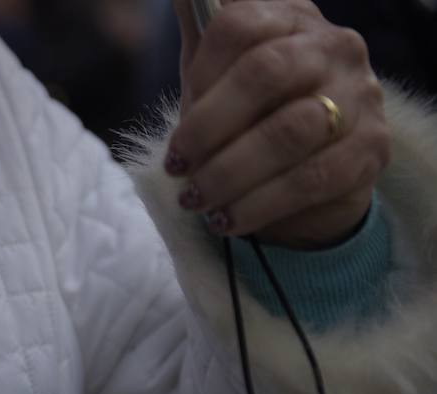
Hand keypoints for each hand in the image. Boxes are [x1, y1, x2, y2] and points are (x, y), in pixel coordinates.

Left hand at [167, 0, 389, 248]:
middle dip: (208, 127)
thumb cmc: (250, 118)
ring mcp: (360, 96)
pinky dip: (258, 205)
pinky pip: (309, 179)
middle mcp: (333, 48)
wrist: (308, 179)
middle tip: (176, 167)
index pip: (239, 25)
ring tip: (195, 199)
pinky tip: (227, 220)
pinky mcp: (371, 150)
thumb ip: (203, 39)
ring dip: (229, 173)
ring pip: (288, 132)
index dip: (198, 76)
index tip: (176, 126)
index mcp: (290, 20)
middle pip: (266, 73)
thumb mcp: (218, 77)